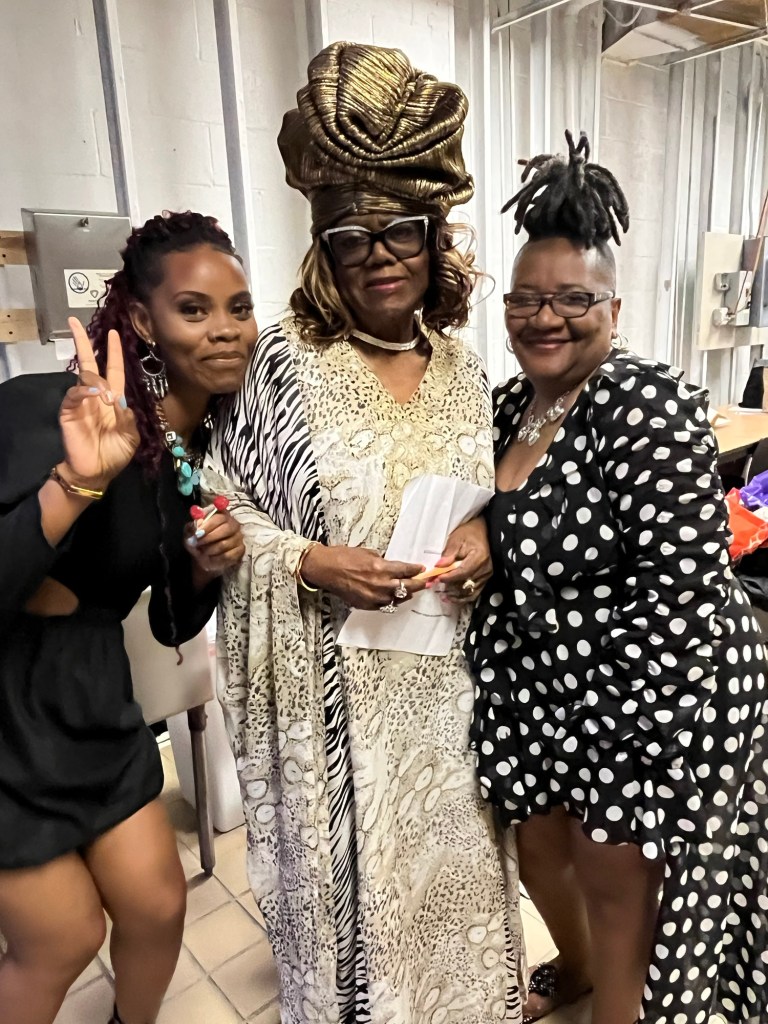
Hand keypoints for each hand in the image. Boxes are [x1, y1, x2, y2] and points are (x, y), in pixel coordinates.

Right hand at [58, 317, 138, 488]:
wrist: (96, 472)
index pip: (114, 369)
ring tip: (106, 396)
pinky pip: (74, 394)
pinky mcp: (69, 411)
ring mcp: (81, 402)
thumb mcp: (132, 437)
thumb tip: (122, 401)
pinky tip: (93, 394)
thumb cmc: (115, 454)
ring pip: (84, 377)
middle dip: (83, 342)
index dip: (114, 352)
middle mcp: (96, 395)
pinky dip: (83, 391)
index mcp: (114, 399)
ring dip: (96, 380)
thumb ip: (130, 419)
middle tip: (75, 322)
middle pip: (89, 363)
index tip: (114, 333)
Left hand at [185, 511, 245, 580]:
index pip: (219, 517)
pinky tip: (210, 558)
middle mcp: (233, 524)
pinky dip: (216, 558)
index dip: (208, 525)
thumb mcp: (190, 532)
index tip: (197, 533)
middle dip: (210, 537)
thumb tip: (197, 523)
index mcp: (222, 516)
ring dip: (211, 549)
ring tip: (202, 551)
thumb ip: (192, 526)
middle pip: (226, 528)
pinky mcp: (240, 550)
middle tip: (198, 543)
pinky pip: (228, 555)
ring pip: (225, 544)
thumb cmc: (198, 541)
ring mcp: (238, 537)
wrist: (203, 557)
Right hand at [301, 544, 426, 609]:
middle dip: (419, 584)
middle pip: (408, 587)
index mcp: (381, 568)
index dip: (416, 570)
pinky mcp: (366, 605)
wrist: (325, 569)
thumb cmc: (343, 557)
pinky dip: (392, 601)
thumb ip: (384, 562)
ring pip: (399, 599)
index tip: (422, 569)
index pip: (407, 571)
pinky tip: (396, 597)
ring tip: (412, 590)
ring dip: (407, 594)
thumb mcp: (368, 553)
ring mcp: (373, 597)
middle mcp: (380, 584)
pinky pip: (386, 605)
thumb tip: (395, 568)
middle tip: (425, 582)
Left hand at [431, 517, 491, 603]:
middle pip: (466, 584)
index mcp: (479, 557)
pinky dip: (463, 598)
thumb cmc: (468, 534)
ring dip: (456, 595)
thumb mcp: (456, 539)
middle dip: (450, 587)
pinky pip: (474, 593)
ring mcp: (486, 576)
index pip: (463, 572)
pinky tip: (452, 598)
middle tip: (436, 587)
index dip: (450, 577)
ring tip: (443, 596)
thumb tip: (438, 566)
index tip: (437, 578)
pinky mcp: (485, 580)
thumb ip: (448, 554)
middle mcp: (485, 569)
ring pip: (470, 591)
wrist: (483, 533)